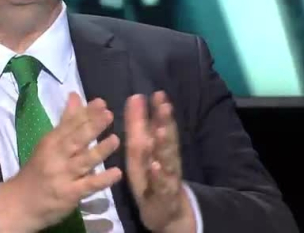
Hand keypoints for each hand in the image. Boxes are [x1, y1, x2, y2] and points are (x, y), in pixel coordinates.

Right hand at [0, 93, 122, 232]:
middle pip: (75, 140)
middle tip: (108, 115)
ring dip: (99, 151)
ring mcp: (62, 176)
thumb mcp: (48, 143)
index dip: (86, 113)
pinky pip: (88, 186)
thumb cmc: (37, 170)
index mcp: (50, 142)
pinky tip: (116, 173)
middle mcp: (56, 157)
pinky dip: (102, 180)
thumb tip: (75, 96)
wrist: (19, 203)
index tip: (101, 102)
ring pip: (83, 161)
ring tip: (115, 140)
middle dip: (92, 126)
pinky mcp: (69, 195)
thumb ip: (65, 121)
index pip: (69, 125)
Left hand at [125, 91, 193, 231]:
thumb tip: (135, 96)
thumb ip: (138, 125)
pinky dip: (159, 175)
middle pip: (167, 139)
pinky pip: (161, 184)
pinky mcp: (163, 195)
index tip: (158, 93)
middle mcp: (166, 159)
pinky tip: (155, 166)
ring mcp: (167, 177)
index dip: (160, 110)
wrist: (164, 211)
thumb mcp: (141, 149)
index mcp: (158, 148)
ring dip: (164, 146)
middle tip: (164, 105)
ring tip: (160, 131)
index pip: (161, 125)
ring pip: (168, 160)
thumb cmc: (150, 174)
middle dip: (165, 122)